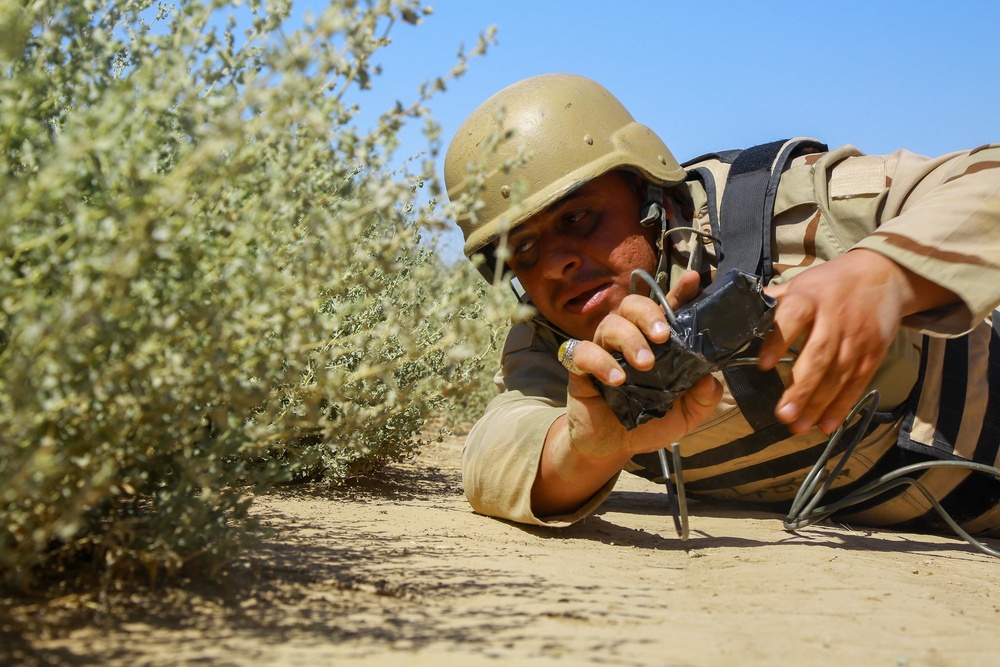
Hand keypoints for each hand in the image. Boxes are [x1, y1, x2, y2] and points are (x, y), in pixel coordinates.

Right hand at [531, 270, 722, 514]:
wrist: (612, 448)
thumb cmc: (647, 424)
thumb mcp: (684, 416)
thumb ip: (702, 399)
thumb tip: (711, 380)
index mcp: (654, 344)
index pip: (666, 308)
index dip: (680, 291)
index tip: (695, 280)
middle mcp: (627, 339)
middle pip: (632, 303)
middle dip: (649, 312)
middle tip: (663, 336)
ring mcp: (603, 351)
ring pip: (610, 323)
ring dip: (630, 339)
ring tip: (645, 365)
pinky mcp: (579, 369)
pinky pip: (582, 352)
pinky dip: (601, 362)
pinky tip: (617, 381)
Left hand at [759, 249, 956, 434]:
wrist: (885, 275)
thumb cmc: (831, 282)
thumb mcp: (801, 283)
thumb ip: (773, 302)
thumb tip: (736, 313)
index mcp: (811, 298)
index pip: (793, 318)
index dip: (778, 341)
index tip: (763, 365)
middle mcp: (835, 319)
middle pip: (819, 356)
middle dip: (801, 388)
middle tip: (783, 414)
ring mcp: (856, 339)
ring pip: (837, 376)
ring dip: (818, 404)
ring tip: (798, 427)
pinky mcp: (873, 354)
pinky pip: (856, 384)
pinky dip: (842, 406)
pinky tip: (826, 425)